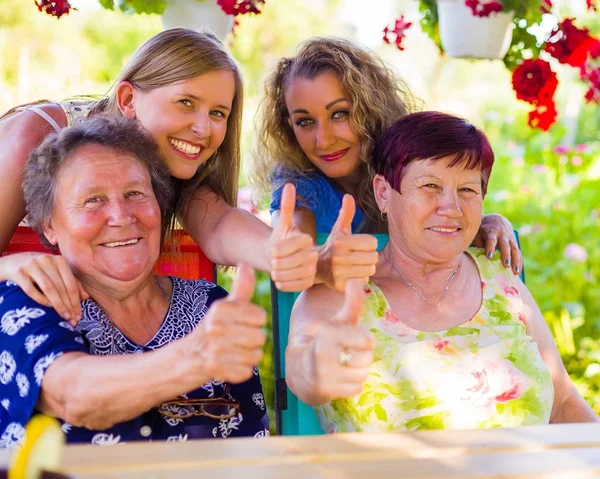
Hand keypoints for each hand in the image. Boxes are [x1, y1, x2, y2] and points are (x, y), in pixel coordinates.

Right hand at [0, 252, 88, 325]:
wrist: (13, 263)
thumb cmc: (41, 270)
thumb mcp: (57, 272)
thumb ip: (71, 283)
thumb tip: (86, 297)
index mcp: (60, 260)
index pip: (71, 284)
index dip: (76, 301)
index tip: (78, 316)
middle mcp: (47, 260)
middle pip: (61, 287)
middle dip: (68, 305)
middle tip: (72, 320)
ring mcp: (32, 265)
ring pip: (49, 288)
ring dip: (58, 304)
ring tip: (63, 317)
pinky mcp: (19, 272)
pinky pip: (31, 290)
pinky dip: (41, 299)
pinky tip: (47, 307)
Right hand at [189, 264, 266, 383]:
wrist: (188, 356)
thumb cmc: (214, 327)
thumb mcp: (225, 306)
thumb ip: (241, 287)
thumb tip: (246, 264)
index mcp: (221, 309)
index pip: (261, 317)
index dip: (255, 321)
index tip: (241, 322)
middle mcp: (216, 327)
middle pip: (261, 337)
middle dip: (252, 340)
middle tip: (237, 339)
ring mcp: (215, 350)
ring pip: (255, 356)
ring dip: (247, 356)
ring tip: (233, 351)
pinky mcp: (216, 370)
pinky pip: (246, 372)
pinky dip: (240, 370)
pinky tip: (228, 364)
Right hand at [269, 183, 318, 291]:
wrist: (271, 261)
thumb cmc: (282, 238)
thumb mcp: (286, 222)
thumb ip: (288, 205)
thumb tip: (289, 184)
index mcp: (276, 246)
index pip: (305, 241)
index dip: (307, 240)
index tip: (304, 239)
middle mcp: (275, 263)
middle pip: (307, 258)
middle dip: (310, 254)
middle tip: (308, 252)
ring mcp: (279, 277)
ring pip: (307, 271)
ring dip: (310, 267)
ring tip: (307, 262)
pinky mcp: (284, 288)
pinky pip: (305, 283)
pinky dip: (308, 278)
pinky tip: (305, 272)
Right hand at [310, 279, 374, 400]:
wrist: (299, 369)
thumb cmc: (325, 342)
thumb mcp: (338, 321)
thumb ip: (351, 302)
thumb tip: (356, 280)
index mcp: (326, 333)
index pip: (366, 341)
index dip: (365, 340)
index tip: (356, 339)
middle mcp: (322, 355)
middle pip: (366, 358)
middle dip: (361, 355)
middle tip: (348, 352)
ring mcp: (323, 375)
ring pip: (362, 374)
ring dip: (358, 370)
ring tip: (345, 364)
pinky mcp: (324, 392)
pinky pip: (356, 388)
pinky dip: (353, 384)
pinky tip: (341, 377)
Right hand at [320, 195, 377, 290]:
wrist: (316, 267)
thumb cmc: (332, 245)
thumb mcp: (338, 229)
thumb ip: (346, 213)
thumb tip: (348, 196)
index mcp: (340, 241)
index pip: (372, 243)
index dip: (369, 243)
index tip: (360, 245)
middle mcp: (338, 257)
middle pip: (373, 257)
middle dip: (369, 256)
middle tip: (359, 256)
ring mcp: (338, 272)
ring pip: (370, 270)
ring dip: (366, 267)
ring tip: (356, 264)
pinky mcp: (340, 285)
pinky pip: (363, 281)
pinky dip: (361, 278)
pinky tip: (352, 273)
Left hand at [473, 214, 522, 275]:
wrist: (496, 220)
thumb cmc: (483, 230)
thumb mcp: (478, 233)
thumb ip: (477, 243)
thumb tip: (476, 256)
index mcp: (491, 232)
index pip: (491, 239)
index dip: (490, 247)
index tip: (489, 256)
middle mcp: (502, 234)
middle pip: (505, 245)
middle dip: (506, 255)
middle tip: (506, 265)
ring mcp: (510, 238)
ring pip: (514, 249)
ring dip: (516, 261)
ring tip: (515, 272)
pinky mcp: (515, 243)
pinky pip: (518, 253)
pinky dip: (519, 262)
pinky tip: (518, 272)